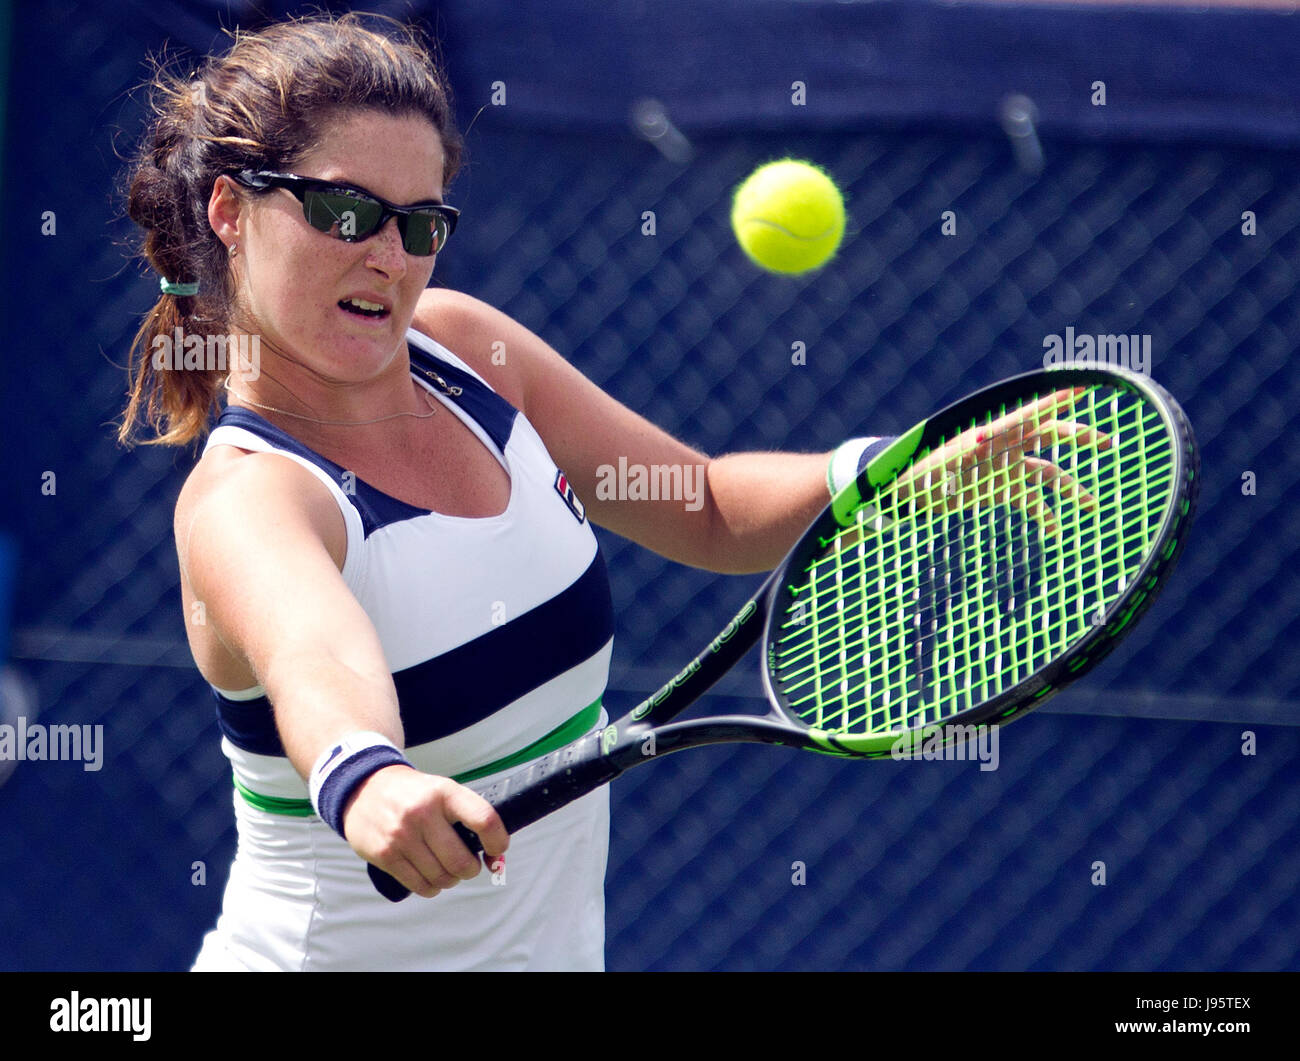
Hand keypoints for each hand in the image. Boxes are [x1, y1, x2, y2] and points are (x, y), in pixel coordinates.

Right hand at [341, 765, 508, 898]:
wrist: (365, 787)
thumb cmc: (415, 795)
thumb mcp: (442, 791)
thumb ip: (468, 817)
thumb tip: (494, 859)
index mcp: (445, 792)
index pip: (484, 820)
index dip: (498, 842)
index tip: (497, 850)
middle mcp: (423, 813)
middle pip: (461, 862)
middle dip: (470, 870)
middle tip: (467, 865)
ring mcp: (402, 835)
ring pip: (441, 878)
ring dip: (449, 880)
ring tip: (445, 869)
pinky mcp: (385, 855)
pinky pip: (419, 886)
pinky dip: (431, 887)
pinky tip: (429, 877)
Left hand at [891, 388, 1110, 536]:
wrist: (903, 490)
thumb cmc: (918, 469)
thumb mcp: (942, 459)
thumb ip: (965, 449)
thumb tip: (985, 436)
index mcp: (993, 433)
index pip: (1032, 412)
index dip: (1059, 399)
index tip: (1085, 386)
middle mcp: (1002, 446)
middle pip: (1049, 437)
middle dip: (1079, 438)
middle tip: (1108, 444)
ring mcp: (1002, 468)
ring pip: (1045, 474)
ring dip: (1067, 488)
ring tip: (1089, 506)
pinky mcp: (996, 489)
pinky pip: (1027, 500)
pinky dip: (1042, 514)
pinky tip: (1054, 532)